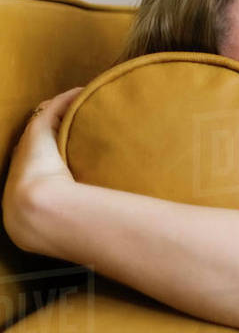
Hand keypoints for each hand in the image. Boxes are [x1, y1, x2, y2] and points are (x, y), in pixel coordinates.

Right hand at [2, 87, 83, 251]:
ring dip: (60, 118)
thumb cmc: (59, 227)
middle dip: (50, 140)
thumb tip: (123, 241)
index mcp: (24, 199)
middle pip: (34, 150)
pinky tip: (81, 92)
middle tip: (73, 132)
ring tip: (78, 109)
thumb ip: (89, 230)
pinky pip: (49, 110)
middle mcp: (21, 173)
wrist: (41, 213)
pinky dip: (66, 101)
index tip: (70, 165)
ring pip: (41, 129)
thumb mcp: (69, 231)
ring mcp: (25, 152)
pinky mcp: (36, 134)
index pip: (35, 177)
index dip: (50, 168)